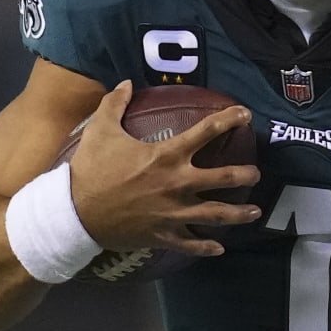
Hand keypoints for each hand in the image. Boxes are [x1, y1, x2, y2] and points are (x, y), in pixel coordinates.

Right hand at [69, 81, 261, 256]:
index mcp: (166, 155)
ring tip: (255, 211)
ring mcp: (173, 212)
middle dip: (245, 175)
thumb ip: (115, 103)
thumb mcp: (100, 129)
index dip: (230, 119)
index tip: (246, 114)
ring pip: (217, 214)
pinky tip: (220, 248)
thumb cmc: (89, 169)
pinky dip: (207, 247)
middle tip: (256, 174)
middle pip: (224, 178)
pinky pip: (191, 243)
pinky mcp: (163, 235)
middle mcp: (177, 183)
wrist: (74, 212)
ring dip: (240, 214)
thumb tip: (126, 82)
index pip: (207, 131)